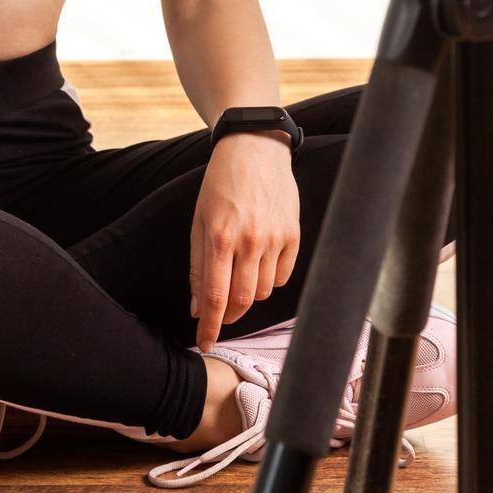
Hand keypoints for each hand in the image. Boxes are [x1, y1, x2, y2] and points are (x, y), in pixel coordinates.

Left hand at [190, 135, 300, 352]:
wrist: (255, 149)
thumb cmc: (220, 185)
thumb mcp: (199, 221)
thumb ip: (199, 266)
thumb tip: (199, 308)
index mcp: (220, 236)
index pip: (216, 296)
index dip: (210, 326)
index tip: (204, 343)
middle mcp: (250, 240)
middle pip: (242, 300)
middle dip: (229, 314)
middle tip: (221, 312)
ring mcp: (275, 238)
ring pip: (263, 291)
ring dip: (248, 293)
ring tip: (240, 272)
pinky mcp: (294, 234)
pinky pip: (283, 276)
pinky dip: (270, 278)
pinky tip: (260, 261)